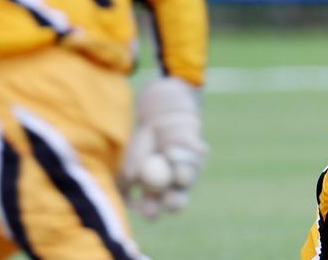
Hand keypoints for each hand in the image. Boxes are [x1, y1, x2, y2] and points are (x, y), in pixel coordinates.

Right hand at [119, 77, 206, 219]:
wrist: (159, 116)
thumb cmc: (143, 140)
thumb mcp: (132, 159)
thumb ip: (128, 175)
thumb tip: (127, 190)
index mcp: (155, 191)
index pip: (153, 209)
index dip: (151, 211)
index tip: (148, 209)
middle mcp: (174, 185)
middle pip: (177, 202)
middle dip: (173, 202)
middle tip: (168, 198)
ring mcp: (190, 171)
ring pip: (186, 179)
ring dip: (175, 167)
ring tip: (165, 151)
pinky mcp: (200, 156)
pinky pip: (194, 159)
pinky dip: (181, 151)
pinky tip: (174, 142)